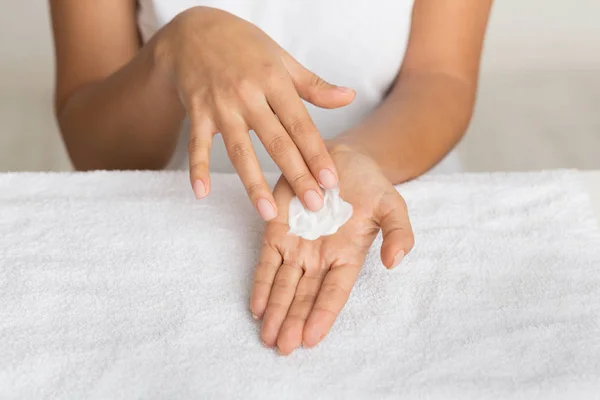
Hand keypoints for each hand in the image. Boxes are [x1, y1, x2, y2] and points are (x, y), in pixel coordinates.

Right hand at [155, 7, 355, 218]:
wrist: (193, 30)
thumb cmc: (244, 46)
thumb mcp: (281, 59)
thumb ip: (314, 85)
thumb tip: (349, 97)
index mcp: (274, 81)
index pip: (301, 125)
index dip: (317, 154)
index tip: (331, 181)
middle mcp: (248, 95)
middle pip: (276, 142)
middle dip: (296, 176)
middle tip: (313, 205)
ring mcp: (220, 105)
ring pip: (239, 150)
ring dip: (252, 183)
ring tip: (267, 213)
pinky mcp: (197, 112)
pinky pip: (196, 144)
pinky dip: (197, 168)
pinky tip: (202, 193)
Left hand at [250, 145, 414, 354]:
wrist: (344, 158)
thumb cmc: (371, 186)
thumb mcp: (392, 206)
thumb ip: (399, 233)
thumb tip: (394, 261)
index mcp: (347, 256)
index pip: (334, 292)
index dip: (322, 315)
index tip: (310, 338)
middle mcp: (320, 258)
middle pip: (304, 296)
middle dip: (293, 322)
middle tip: (282, 348)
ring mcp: (297, 245)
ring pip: (283, 284)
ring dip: (275, 310)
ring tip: (267, 336)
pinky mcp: (278, 229)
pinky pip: (267, 261)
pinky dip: (261, 283)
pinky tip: (256, 307)